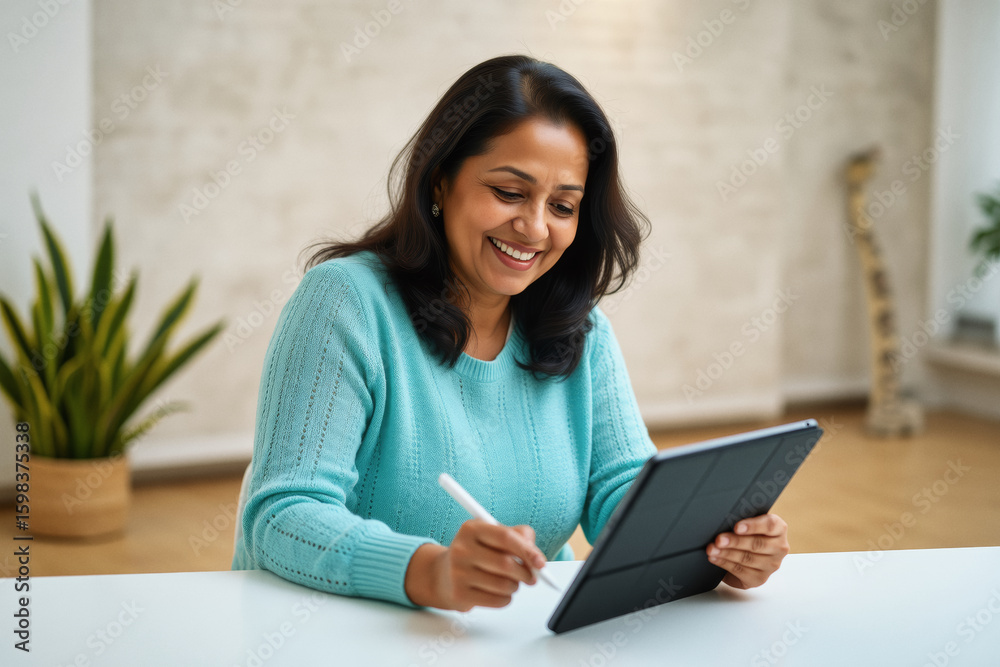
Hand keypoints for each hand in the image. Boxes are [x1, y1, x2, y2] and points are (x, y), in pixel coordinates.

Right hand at [405, 519, 545, 610]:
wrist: (444, 574)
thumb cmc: (477, 552)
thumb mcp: (494, 536)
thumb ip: (520, 536)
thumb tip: (536, 555)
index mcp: (471, 528)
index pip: (505, 537)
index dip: (527, 551)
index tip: (541, 563)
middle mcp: (461, 548)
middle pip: (506, 564)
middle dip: (526, 573)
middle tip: (532, 576)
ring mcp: (458, 572)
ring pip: (504, 585)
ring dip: (516, 586)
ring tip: (511, 582)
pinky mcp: (459, 594)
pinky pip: (497, 600)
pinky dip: (506, 598)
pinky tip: (499, 592)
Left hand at [706, 513, 788, 588]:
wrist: (747, 555)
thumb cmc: (746, 533)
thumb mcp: (748, 524)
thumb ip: (742, 519)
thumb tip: (724, 519)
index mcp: (779, 529)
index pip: (770, 525)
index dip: (753, 526)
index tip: (736, 527)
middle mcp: (779, 548)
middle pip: (757, 544)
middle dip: (735, 541)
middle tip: (719, 539)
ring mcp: (771, 565)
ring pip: (747, 558)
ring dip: (726, 553)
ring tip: (712, 549)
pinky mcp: (760, 578)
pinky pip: (741, 571)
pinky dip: (725, 563)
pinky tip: (715, 558)